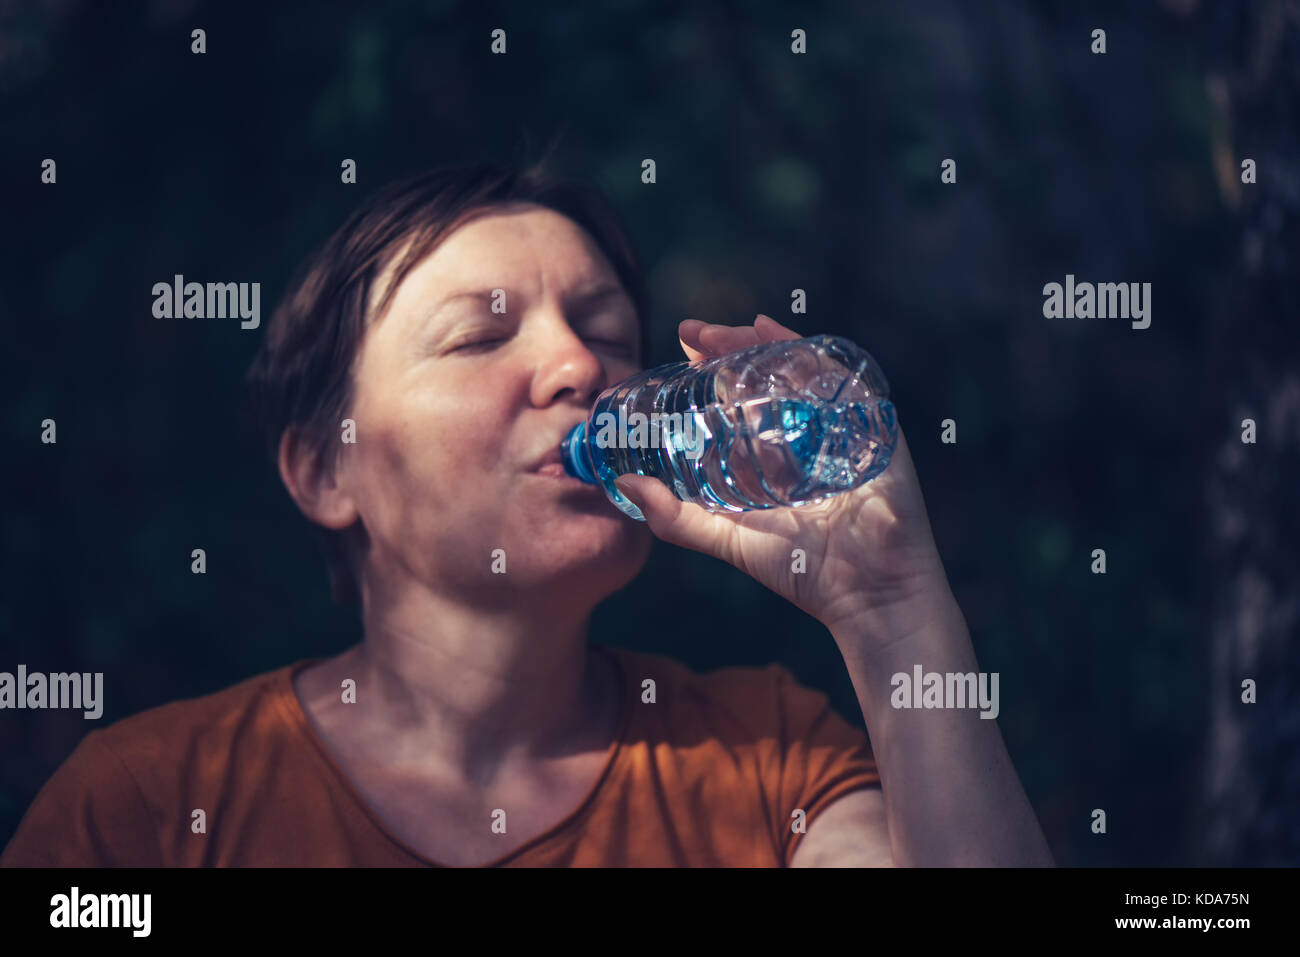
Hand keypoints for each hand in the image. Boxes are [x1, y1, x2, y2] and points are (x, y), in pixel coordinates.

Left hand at [613, 315, 951, 640]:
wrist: (866, 594)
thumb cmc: (802, 570)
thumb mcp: (728, 538)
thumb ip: (676, 517)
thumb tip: (624, 484)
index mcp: (776, 453)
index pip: (743, 396)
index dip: (713, 367)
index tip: (683, 347)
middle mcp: (808, 433)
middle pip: (770, 373)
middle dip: (732, 346)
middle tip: (694, 334)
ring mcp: (841, 428)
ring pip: (802, 369)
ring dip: (765, 343)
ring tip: (730, 331)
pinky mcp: (873, 429)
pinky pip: (844, 381)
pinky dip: (812, 354)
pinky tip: (781, 336)